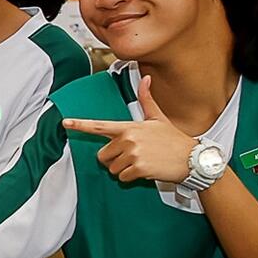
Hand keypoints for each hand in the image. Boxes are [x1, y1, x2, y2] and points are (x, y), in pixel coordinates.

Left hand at [63, 76, 198, 184]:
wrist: (192, 159)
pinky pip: (122, 178)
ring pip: (112, 168)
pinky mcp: (138, 168)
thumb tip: (145, 78)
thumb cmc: (174, 140)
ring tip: (142, 162)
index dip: (80, 125)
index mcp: (130, 127)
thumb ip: (146, 100)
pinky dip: (131, 178)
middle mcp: (129, 139)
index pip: (100, 126)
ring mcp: (133, 154)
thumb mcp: (158, 118)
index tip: (65, 123)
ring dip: (124, 169)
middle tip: (134, 156)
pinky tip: (146, 170)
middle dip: (114, 159)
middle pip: (103, 155)